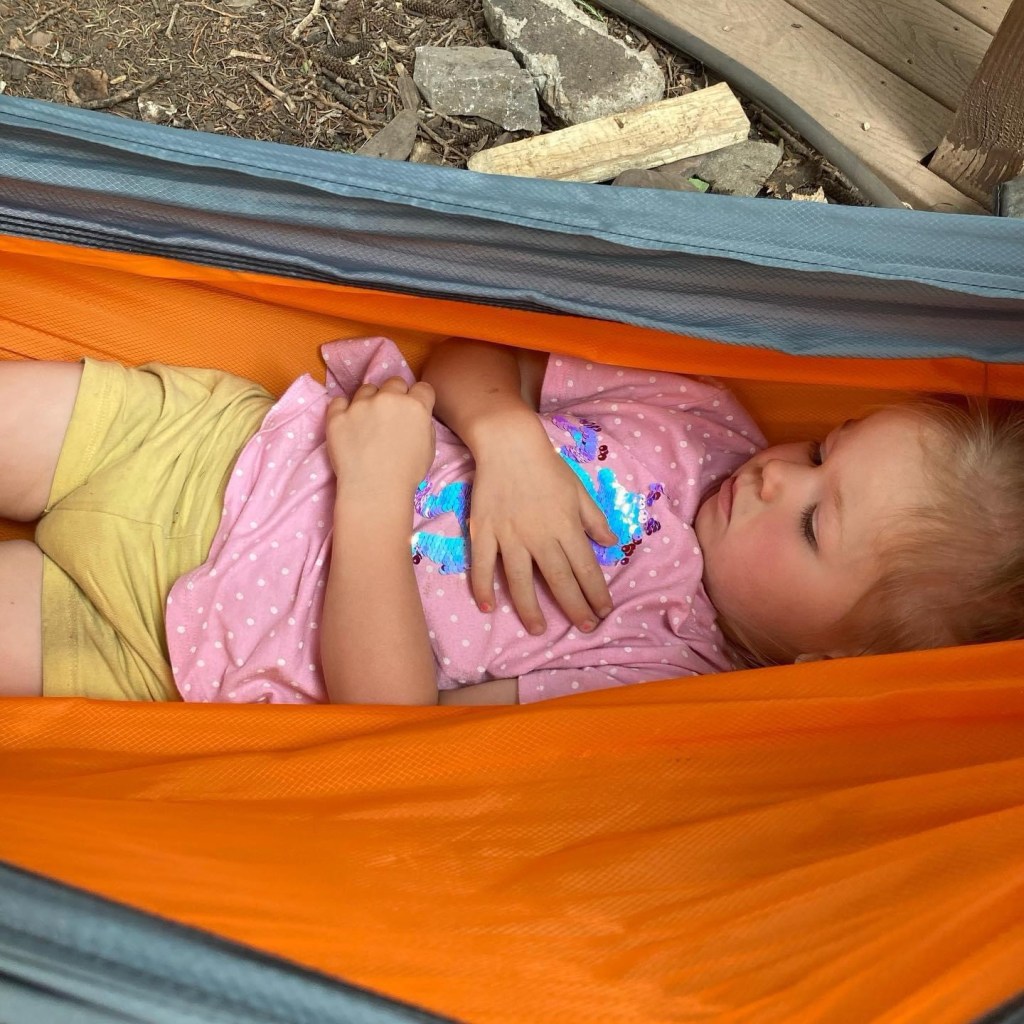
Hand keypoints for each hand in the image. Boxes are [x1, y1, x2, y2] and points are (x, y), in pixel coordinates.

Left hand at [326, 378, 435, 495]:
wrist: (375, 489)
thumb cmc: (406, 474)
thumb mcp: (429, 448)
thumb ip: (423, 424)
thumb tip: (415, 417)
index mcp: (416, 406)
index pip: (422, 388)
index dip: (419, 398)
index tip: (414, 409)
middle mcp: (389, 398)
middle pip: (394, 382)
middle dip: (394, 395)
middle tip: (390, 416)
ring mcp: (360, 405)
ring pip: (367, 389)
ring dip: (369, 401)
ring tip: (367, 422)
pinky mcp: (337, 415)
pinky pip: (339, 402)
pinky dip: (343, 409)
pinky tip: (348, 423)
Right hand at [468, 410, 615, 634]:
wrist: (509, 445)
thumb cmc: (547, 467)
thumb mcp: (579, 490)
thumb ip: (595, 519)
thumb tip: (611, 543)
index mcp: (566, 526)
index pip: (586, 568)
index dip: (596, 593)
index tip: (603, 612)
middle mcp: (540, 536)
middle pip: (559, 580)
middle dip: (574, 608)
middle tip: (584, 628)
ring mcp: (510, 536)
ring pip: (521, 581)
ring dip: (531, 609)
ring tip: (538, 630)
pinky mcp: (484, 532)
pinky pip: (483, 565)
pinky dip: (483, 587)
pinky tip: (488, 607)